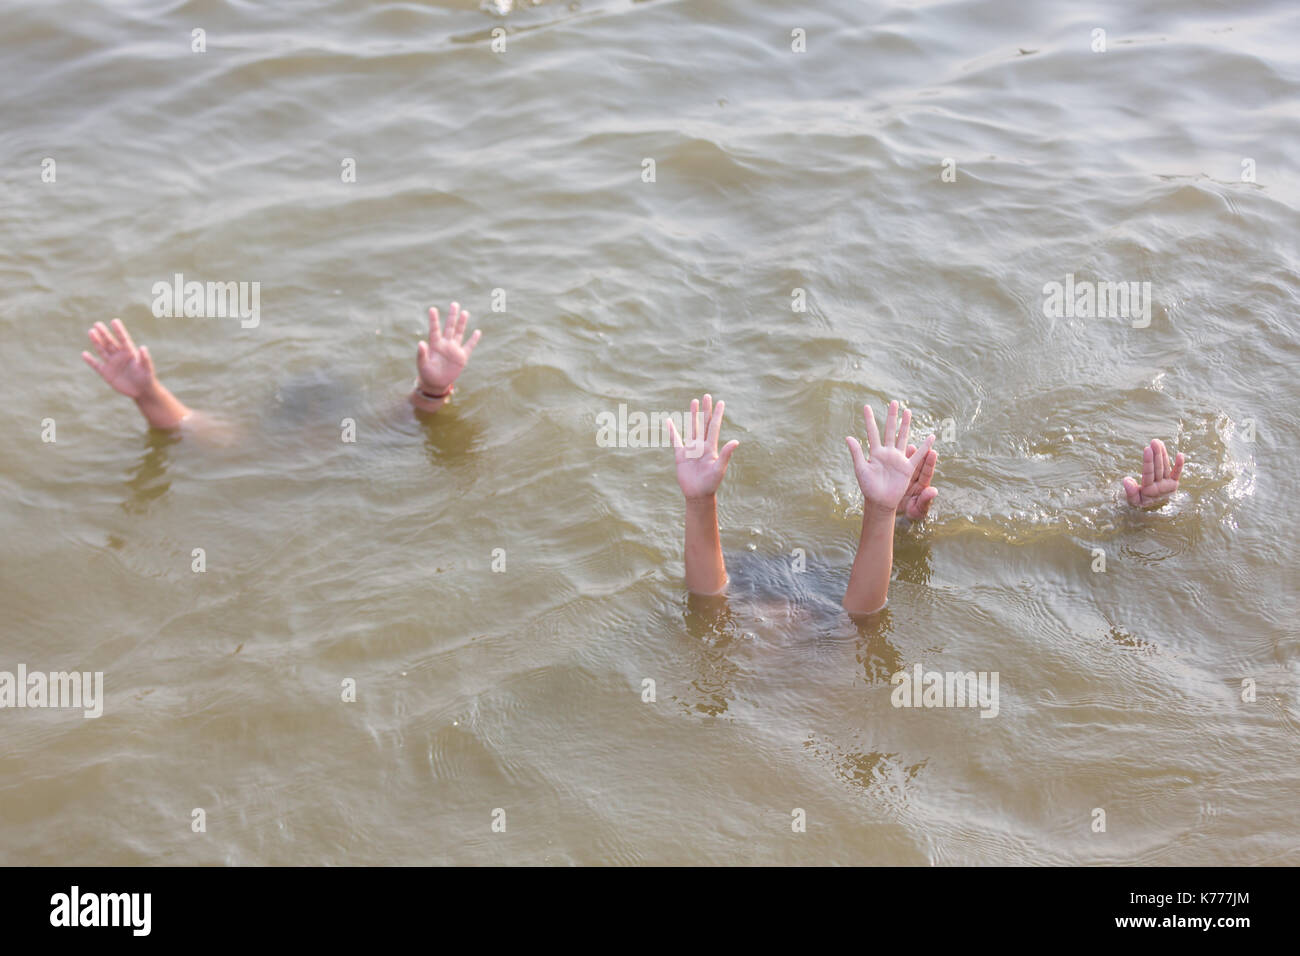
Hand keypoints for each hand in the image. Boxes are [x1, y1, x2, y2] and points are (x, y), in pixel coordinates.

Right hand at [82, 319, 157, 397]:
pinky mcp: (107, 373)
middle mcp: (119, 356)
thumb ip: (145, 358)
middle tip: (97, 324)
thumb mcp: (147, 369)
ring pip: (102, 350)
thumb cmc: (147, 378)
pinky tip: (84, 354)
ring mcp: (112, 364)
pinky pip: (96, 365)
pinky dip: (90, 360)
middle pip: (110, 342)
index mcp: (130, 353)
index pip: (123, 339)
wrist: (142, 391)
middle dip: (104, 333)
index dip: (119, 330)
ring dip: (96, 342)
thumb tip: (143, 347)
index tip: (114, 321)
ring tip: (91, 332)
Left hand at [417, 302, 480, 392]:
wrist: (435, 383)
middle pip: (449, 327)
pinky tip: (477, 332)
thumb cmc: (426, 373)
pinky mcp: (461, 357)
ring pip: (459, 333)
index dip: (434, 320)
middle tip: (454, 304)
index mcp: (434, 345)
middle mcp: (445, 344)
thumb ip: (421, 354)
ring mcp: (454, 349)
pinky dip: (473, 340)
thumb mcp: (422, 364)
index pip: (435, 329)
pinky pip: (469, 346)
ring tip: (465, 312)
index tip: (432, 309)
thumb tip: (421, 342)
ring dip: (462, 323)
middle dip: (452, 316)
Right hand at [665, 394, 738, 499]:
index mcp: (711, 447)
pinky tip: (670, 421)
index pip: (714, 427)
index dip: (717, 414)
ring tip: (693, 401)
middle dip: (705, 409)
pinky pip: (675, 440)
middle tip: (706, 396)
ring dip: (692, 415)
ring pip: (692, 428)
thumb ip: (726, 454)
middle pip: (704, 423)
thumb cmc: (711, 484)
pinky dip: (672, 431)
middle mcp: (701, 445)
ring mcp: (691, 449)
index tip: (721, 402)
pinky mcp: (681, 455)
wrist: (698, 495)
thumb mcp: (719, 469)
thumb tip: (736, 441)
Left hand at [846, 400, 934, 515]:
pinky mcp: (907, 468)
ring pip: (903, 438)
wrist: (879, 502)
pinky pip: (917, 456)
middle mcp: (887, 453)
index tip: (866, 406)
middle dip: (892, 416)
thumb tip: (848, 437)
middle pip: (890, 430)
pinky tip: (931, 437)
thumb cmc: (868, 487)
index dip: (869, 420)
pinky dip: (925, 447)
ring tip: (908, 411)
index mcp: (875, 453)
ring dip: (905, 425)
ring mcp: (898, 459)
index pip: (872, 432)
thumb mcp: (861, 469)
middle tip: (894, 402)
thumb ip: (857, 453)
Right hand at [898, 442, 938, 519]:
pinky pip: (897, 468)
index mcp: (923, 486)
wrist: (897, 513)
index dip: (929, 463)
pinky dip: (897, 460)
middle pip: (919, 465)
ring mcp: (906, 477)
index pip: (927, 472)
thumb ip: (925, 500)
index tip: (932, 452)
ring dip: (909, 455)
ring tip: (911, 445)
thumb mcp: (918, 509)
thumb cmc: (912, 512)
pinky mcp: (897, 476)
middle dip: (922, 454)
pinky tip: (895, 452)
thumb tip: (934, 491)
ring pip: (908, 464)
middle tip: (925, 443)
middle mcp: (915, 478)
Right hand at [1123, 438, 1185, 506]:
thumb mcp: (1133, 500)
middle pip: (1158, 468)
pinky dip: (1180, 464)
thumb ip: (1130, 491)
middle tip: (1154, 441)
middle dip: (1157, 454)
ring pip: (1165, 467)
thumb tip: (1126, 480)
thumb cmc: (1140, 501)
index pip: (1148, 473)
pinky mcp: (1174, 483)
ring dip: (1163, 454)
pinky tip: (1181, 454)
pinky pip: (1177, 473)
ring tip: (1158, 442)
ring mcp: (1168, 485)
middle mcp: (1160, 487)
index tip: (1147, 449)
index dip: (1148, 461)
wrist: (1152, 509)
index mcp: (1149, 490)